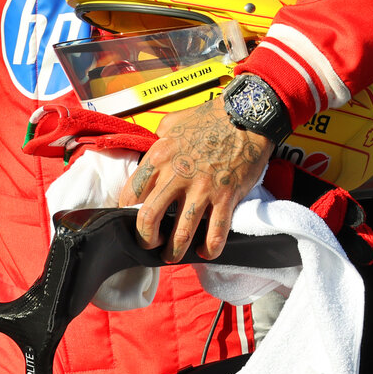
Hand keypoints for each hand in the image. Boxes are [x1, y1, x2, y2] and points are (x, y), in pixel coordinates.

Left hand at [118, 95, 272, 262]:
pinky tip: (206, 251)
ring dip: (175, 251)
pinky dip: (210, 249)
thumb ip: (158, 140)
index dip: (127, 210)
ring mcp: (202, 189)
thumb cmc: (209, 118)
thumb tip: (150, 152)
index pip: (131, 192)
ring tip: (173, 256)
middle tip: (150, 244)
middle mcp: (177, 175)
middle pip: (148, 218)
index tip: (133, 217)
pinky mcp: (226, 198)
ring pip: (181, 234)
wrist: (245, 117)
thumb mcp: (172, 122)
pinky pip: (215, 234)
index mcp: (160, 156)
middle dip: (145, 239)